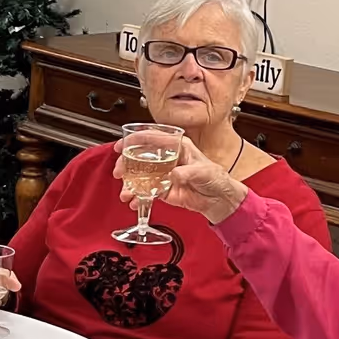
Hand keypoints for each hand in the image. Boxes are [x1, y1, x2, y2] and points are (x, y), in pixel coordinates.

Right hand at [118, 126, 247, 223]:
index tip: (122, 145)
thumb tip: (173, 174)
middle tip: (120, 172)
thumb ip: (187, 172)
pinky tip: (134, 200)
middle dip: (126, 163)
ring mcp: (163, 174)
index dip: (135, 140)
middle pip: (140, 156)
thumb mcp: (203, 171)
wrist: (218, 199)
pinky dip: (138, 196)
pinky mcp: (162, 189)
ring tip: (125, 191)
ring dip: (129, 183)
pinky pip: (146, 191)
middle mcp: (166, 158)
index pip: (152, 138)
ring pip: (140, 175)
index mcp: (176, 146)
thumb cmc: (215, 178)